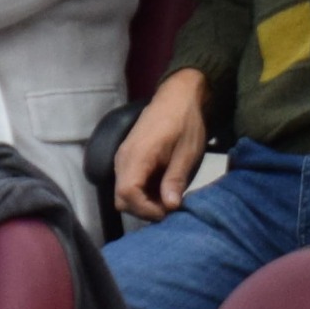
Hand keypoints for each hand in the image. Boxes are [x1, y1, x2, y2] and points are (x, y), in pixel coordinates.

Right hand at [113, 71, 214, 221]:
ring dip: (144, 202)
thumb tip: (170, 206)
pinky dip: (142, 192)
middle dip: (144, 209)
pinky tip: (162, 188)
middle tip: (170, 207)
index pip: (127, 194)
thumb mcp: (187, 152)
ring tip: (168, 198)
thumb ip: (175, 179)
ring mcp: (122, 158)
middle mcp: (123, 158)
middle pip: (122, 198)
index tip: (168, 211)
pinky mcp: (127, 158)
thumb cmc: (185, 122)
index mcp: (137, 155)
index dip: (146, 209)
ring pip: (123, 193)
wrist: (178, 97)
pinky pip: (127, 183)